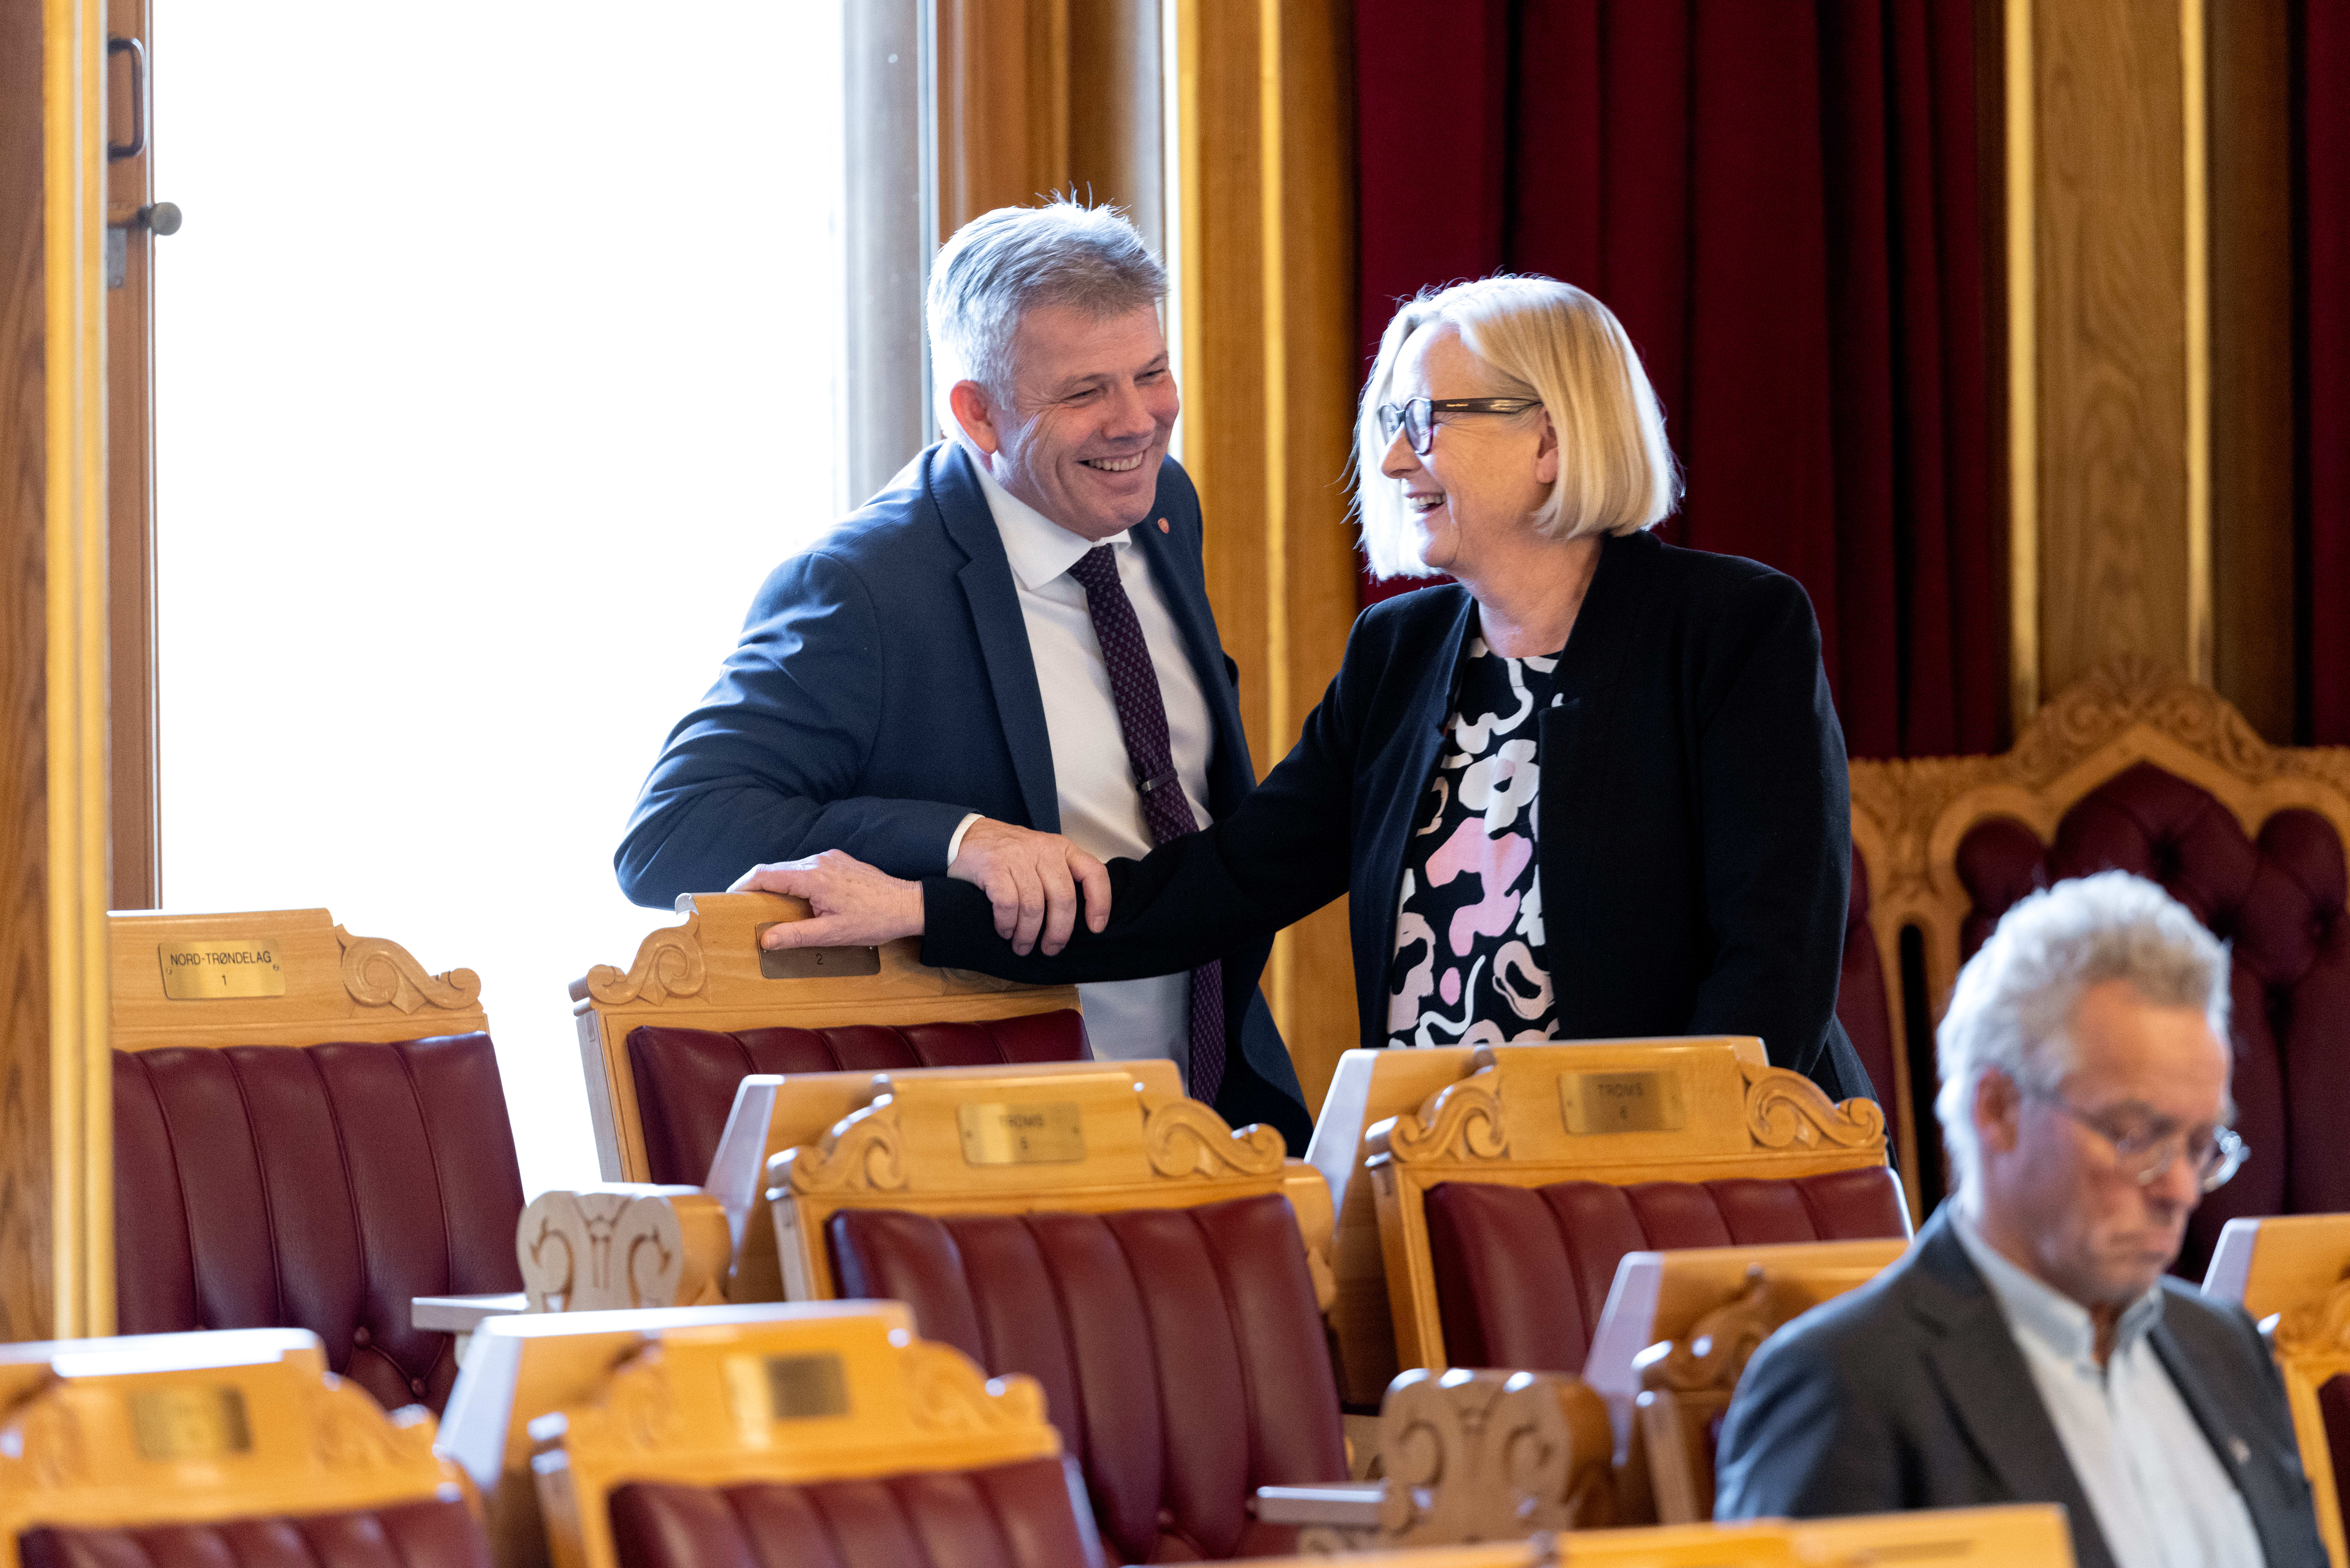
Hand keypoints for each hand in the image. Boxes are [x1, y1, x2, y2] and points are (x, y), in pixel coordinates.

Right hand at [734, 852, 924, 948]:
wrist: (908, 904)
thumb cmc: (874, 920)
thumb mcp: (833, 934)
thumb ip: (796, 935)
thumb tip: (765, 940)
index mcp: (812, 877)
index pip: (765, 875)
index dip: (742, 885)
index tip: (728, 898)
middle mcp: (818, 861)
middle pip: (775, 869)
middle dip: (755, 886)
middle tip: (742, 905)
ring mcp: (829, 858)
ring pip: (791, 868)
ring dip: (777, 884)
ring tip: (767, 905)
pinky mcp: (838, 860)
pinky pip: (807, 868)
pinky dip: (794, 881)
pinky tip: (796, 899)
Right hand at [949, 818, 1110, 955]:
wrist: (966, 835)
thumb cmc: (1008, 854)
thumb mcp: (1041, 856)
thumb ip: (1059, 876)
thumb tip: (1075, 920)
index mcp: (1062, 848)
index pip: (1094, 873)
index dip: (1100, 903)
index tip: (1095, 928)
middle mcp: (1044, 850)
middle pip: (1063, 898)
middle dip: (1058, 932)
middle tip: (1050, 949)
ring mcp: (1018, 857)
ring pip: (1034, 906)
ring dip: (1028, 934)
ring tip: (1022, 946)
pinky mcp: (993, 866)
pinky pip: (1008, 904)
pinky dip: (1007, 924)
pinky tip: (1005, 931)